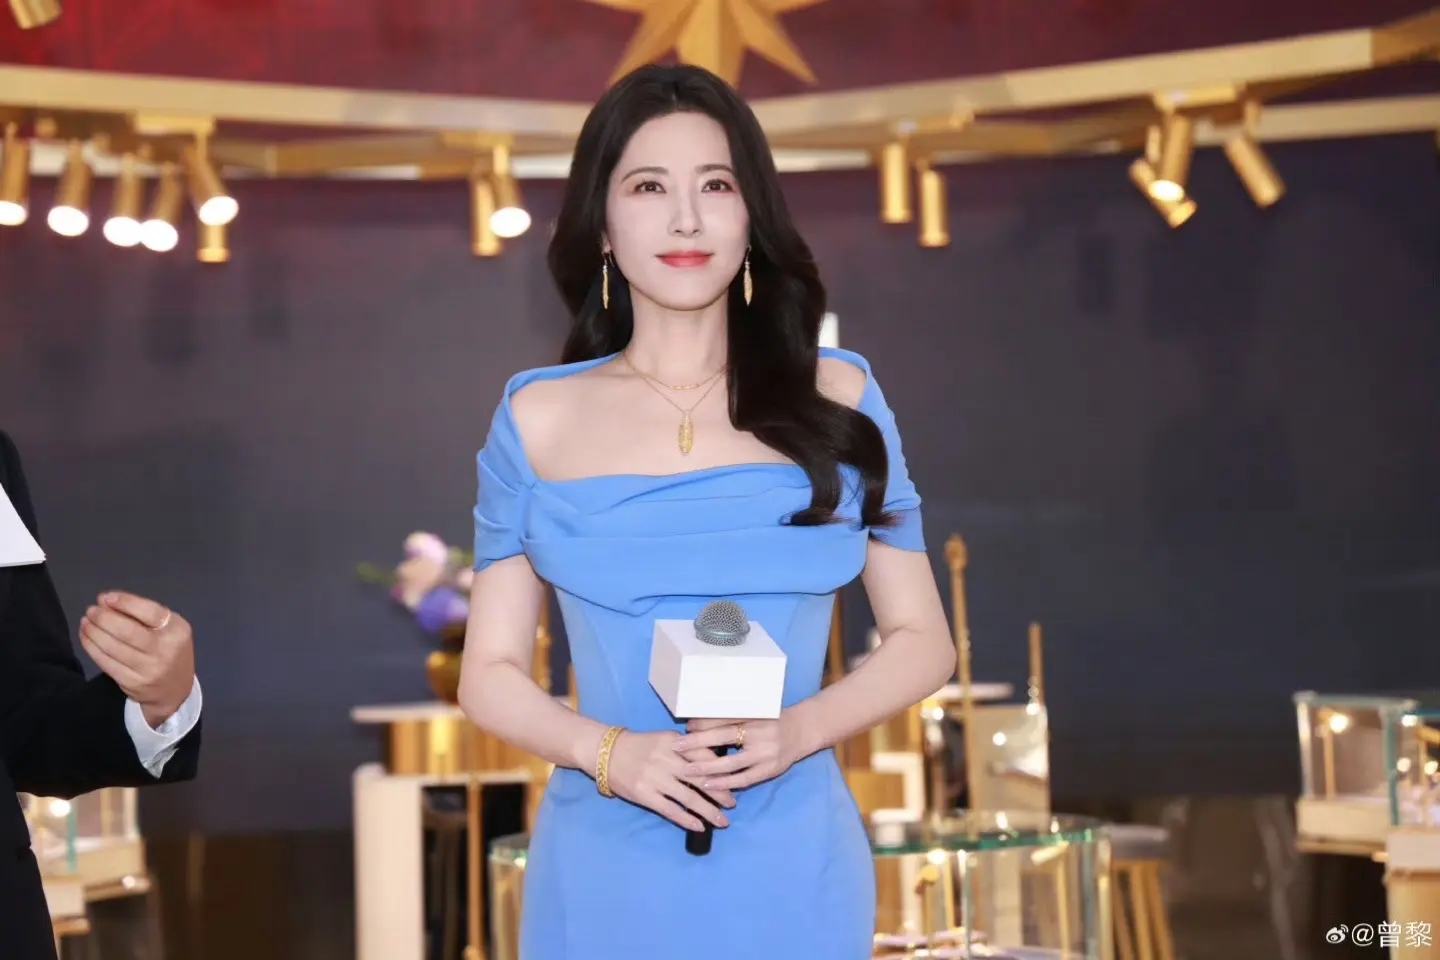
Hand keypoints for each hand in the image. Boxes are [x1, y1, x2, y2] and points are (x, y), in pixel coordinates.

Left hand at [79, 591, 194, 727]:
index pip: (149, 612)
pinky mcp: (131, 682)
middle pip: (126, 630)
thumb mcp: (170, 628)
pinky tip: (86, 636)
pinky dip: (91, 647)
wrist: (175, 690)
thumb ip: (144, 614)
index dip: (124, 602)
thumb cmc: (170, 650)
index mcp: (177, 631)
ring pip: (112, 647)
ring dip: (93, 631)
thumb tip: (106, 601)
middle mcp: (164, 650)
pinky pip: (105, 662)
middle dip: (103, 618)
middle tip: (91, 610)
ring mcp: (147, 669)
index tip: (105, 597)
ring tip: (86, 621)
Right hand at [599, 730, 732, 832]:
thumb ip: (686, 748)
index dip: (721, 770)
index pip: (704, 756)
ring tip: (722, 821)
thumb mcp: (665, 739)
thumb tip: (714, 764)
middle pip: (700, 778)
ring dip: (708, 811)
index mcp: (673, 742)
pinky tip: (699, 826)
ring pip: (688, 797)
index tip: (735, 780)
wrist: (606, 752)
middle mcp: (666, 759)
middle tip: (733, 804)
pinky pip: (671, 810)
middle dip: (720, 793)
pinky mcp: (645, 795)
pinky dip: (687, 820)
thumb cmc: (640, 746)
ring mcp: (655, 778)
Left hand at [672, 714, 805, 790]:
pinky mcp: (770, 770)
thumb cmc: (772, 720)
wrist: (803, 731)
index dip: (703, 725)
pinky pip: (744, 780)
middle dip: (698, 745)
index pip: (724, 720)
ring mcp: (766, 754)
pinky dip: (725, 784)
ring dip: (708, 768)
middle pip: (725, 738)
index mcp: (755, 716)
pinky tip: (709, 785)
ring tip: (687, 771)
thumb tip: (695, 724)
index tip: (684, 730)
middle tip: (677, 748)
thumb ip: (729, 718)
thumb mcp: (754, 713)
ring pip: (733, 764)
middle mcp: (761, 734)